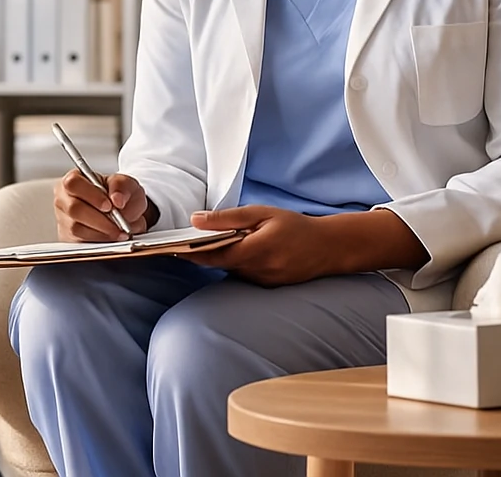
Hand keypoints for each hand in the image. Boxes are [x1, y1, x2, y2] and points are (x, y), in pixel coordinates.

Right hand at [54, 170, 150, 241]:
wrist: (123, 214)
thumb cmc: (119, 195)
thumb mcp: (126, 184)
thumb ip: (121, 186)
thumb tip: (117, 198)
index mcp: (74, 179)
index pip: (73, 183)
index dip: (91, 195)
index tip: (109, 205)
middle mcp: (64, 199)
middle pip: (73, 208)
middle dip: (98, 219)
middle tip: (118, 223)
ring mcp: (64, 219)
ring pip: (76, 228)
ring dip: (101, 232)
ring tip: (119, 231)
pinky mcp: (69, 237)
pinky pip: (80, 241)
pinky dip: (99, 241)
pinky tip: (112, 237)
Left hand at [181, 205, 334, 285]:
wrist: (329, 248)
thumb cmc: (295, 226)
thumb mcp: (262, 213)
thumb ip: (228, 218)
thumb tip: (196, 220)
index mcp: (254, 251)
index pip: (212, 255)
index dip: (190, 252)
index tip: (171, 247)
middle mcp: (257, 271)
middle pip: (219, 263)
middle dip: (202, 253)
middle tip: (181, 242)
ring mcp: (262, 282)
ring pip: (230, 269)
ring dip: (219, 257)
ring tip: (204, 243)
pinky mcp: (267, 286)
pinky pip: (243, 274)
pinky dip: (235, 263)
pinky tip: (235, 251)